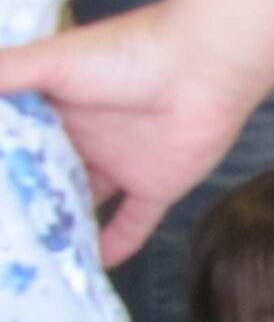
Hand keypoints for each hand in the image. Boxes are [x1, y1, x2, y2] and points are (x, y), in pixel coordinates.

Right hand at [0, 7, 271, 264]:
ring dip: (63, 226)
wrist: (205, 65)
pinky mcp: (156, 185)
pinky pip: (133, 223)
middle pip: (46, 176)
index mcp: (55, 106)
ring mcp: (120, 163)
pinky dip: (116, 245)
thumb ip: (3, 75)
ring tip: (32, 257)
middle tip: (2, 235)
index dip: (2, 165)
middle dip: (22, 201)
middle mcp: (85, 137)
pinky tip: (92, 268)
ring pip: (84, 203)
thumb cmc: (126, 53)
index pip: (17, 143)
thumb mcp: (51, 63)